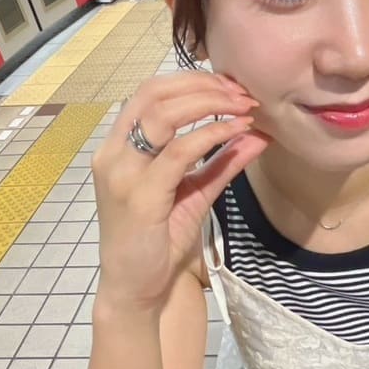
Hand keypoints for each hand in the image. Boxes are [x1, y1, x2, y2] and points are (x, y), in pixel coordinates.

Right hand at [92, 71, 269, 309]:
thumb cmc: (159, 239)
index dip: (192, 80)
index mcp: (119, 146)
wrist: (137, 287)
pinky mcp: (139, 196)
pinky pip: (177, 152)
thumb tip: (255, 134)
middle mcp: (113, 153)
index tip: (231, 86)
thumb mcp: (195, 193)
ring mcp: (122, 173)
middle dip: (203, 85)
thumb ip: (222, 163)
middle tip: (242, 93)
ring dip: (209, 103)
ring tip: (243, 107)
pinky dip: (211, 135)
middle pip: (154, 93)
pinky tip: (235, 132)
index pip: (150, 92)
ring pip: (162, 115)